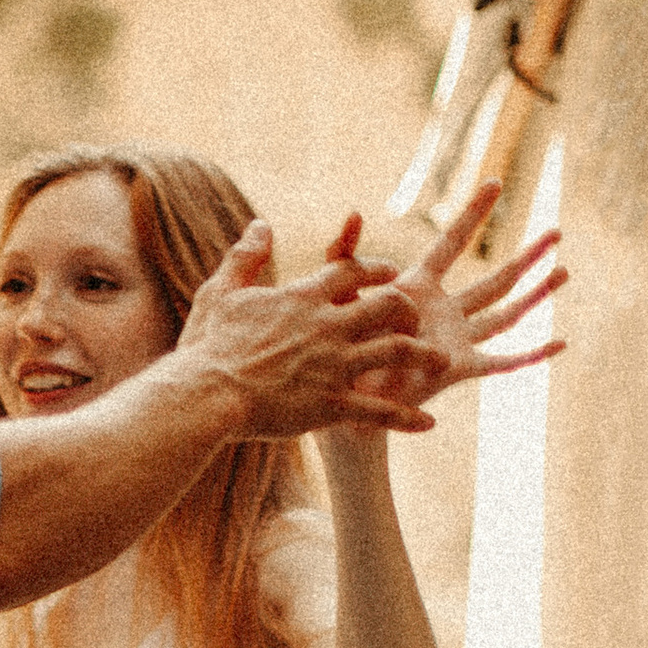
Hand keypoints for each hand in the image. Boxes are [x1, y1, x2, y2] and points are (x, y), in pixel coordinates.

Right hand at [178, 220, 454, 436]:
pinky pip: (380, 412)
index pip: (352, 271)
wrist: (205, 395)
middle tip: (416, 314)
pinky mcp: (330, 405)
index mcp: (303, 298)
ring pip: (398, 351)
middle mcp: (328, 327)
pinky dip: (406, 418)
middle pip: (388, 304)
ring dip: (424, 354)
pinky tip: (428, 423)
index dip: (376, 268)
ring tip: (441, 360)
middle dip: (407, 306)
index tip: (390, 271)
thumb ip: (245, 256)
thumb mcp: (220, 292)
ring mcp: (333, 366)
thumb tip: (261, 224)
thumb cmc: (207, 346)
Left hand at [318, 189, 562, 411]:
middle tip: (556, 231)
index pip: (452, 242)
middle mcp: (445, 311)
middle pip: (494, 279)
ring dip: (536, 294)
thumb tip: (353, 213)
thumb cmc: (335, 347)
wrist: (339, 399)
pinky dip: (533, 354)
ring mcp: (456, 340)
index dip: (472, 213)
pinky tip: (561, 342)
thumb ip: (345, 255)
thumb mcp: (340, 296)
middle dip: (526, 256)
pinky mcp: (460, 369)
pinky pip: (504, 362)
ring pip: (506, 313)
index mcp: (418, 287)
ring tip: (564, 271)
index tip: (494, 181)